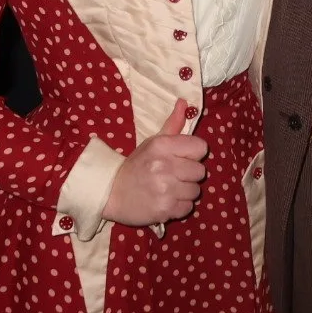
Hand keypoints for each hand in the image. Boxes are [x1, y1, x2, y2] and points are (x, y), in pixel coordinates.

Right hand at [102, 99, 208, 226]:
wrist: (111, 193)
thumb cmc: (136, 166)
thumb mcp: (151, 143)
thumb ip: (172, 125)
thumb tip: (184, 102)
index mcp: (162, 146)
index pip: (200, 147)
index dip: (193, 154)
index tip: (182, 158)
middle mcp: (165, 166)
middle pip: (200, 171)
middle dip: (189, 174)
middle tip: (173, 175)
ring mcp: (165, 190)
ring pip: (195, 191)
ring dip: (185, 192)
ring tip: (169, 189)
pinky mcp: (165, 210)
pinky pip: (188, 207)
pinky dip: (179, 206)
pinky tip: (166, 201)